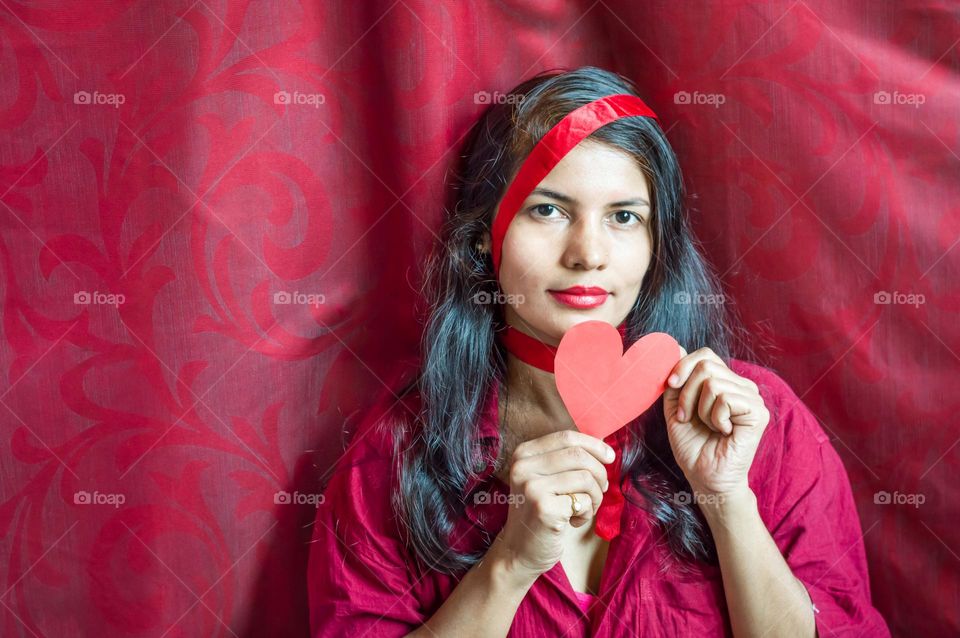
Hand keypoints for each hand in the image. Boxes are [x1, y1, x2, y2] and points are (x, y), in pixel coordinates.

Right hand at [494, 430, 614, 578]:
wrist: (519, 552)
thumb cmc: (539, 513)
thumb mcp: (544, 479)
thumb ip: (565, 460)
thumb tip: (603, 449)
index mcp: (523, 454)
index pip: (566, 437)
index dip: (594, 445)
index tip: (610, 457)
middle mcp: (523, 467)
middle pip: (579, 455)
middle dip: (599, 473)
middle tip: (599, 491)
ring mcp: (531, 487)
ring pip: (586, 478)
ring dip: (595, 497)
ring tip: (583, 509)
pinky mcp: (544, 508)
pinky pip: (584, 501)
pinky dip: (587, 513)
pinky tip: (574, 521)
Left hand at [662, 346, 769, 497]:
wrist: (705, 478)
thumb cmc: (692, 445)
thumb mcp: (676, 407)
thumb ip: (677, 380)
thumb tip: (676, 347)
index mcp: (724, 382)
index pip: (705, 355)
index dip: (683, 366)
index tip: (670, 385)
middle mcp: (741, 386)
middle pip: (706, 365)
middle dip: (687, 392)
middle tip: (687, 417)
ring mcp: (752, 397)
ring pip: (712, 381)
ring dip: (700, 409)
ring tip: (708, 427)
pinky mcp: (758, 412)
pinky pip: (724, 398)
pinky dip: (714, 417)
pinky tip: (722, 431)